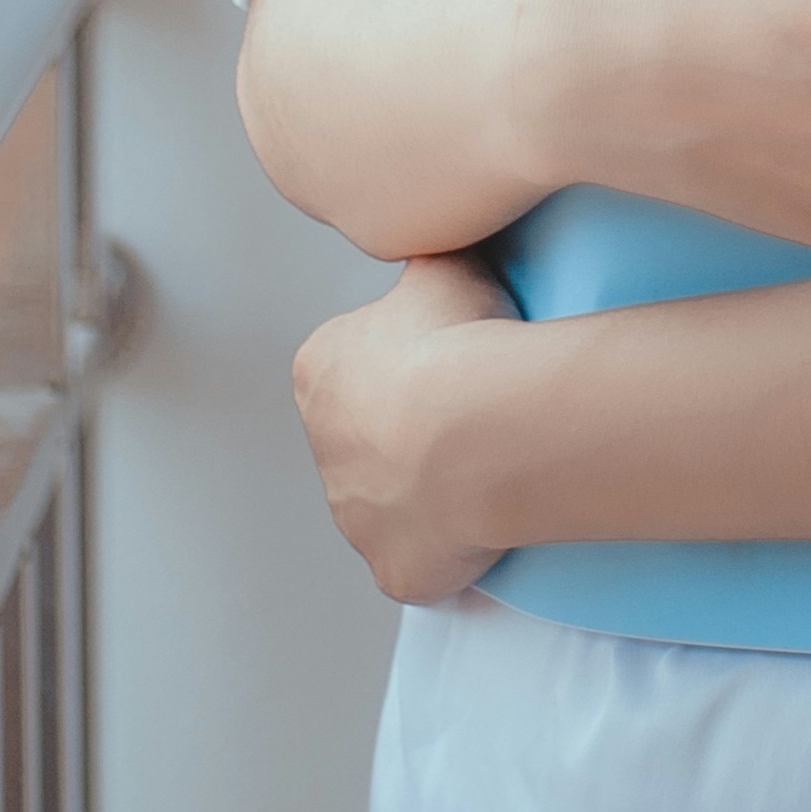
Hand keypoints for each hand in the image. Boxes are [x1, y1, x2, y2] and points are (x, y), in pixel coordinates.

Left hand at [292, 253, 520, 604]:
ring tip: (491, 467)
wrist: (481, 429)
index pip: (353, 368)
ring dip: (430, 492)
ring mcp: (355, 519)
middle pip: (369, 441)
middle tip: (475, 416)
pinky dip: (449, 552)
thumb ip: (425, 264)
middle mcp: (324, 450)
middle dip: (413, 433)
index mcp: (320, 373)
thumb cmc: (456, 342)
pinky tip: (488, 525)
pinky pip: (421, 562)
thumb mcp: (442, 266)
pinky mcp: (393, 570)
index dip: (407, 364)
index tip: (452, 361)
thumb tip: (435, 241)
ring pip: (391, 505)